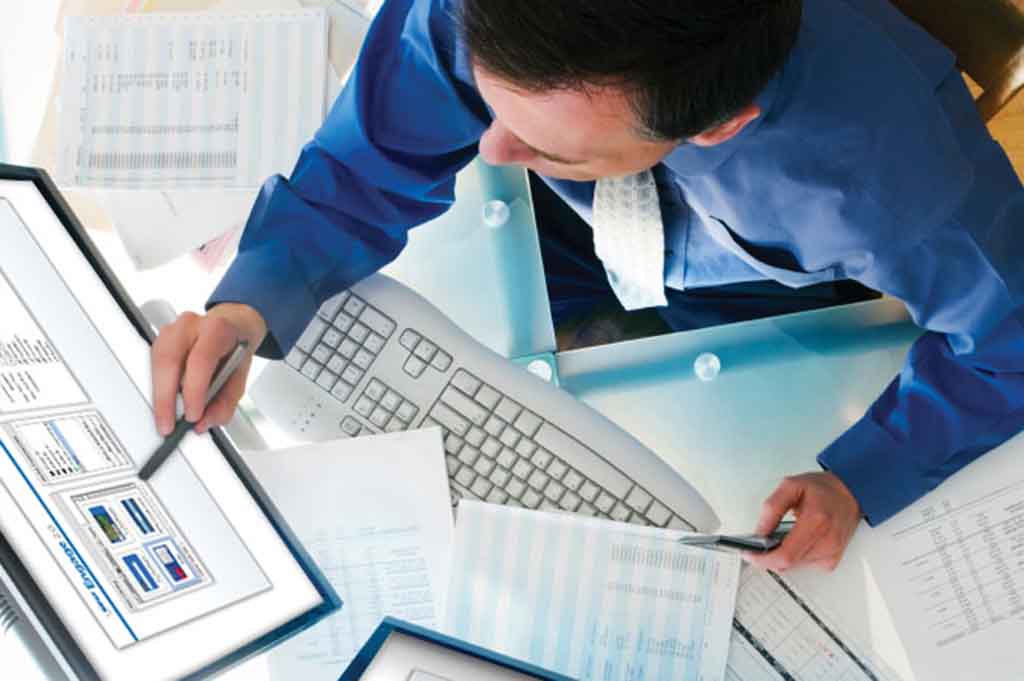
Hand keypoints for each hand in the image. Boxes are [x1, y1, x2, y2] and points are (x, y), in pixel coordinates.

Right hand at [151, 303, 266, 435]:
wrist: (233, 326)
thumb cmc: (235, 349)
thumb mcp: (240, 377)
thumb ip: (225, 402)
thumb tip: (203, 423)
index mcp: (218, 329)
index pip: (201, 360)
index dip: (194, 391)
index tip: (192, 415)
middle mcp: (192, 325)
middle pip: (169, 359)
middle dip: (166, 398)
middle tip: (167, 425)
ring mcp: (173, 329)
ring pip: (157, 362)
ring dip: (159, 394)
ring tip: (165, 418)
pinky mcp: (161, 338)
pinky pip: (154, 363)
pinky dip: (158, 386)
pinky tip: (165, 400)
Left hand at [746, 472, 860, 572]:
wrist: (850, 494)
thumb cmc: (823, 489)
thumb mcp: (790, 486)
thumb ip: (772, 508)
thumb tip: (759, 531)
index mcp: (816, 521)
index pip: (785, 555)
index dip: (763, 559)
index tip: (749, 554)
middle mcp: (827, 541)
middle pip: (788, 564)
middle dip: (767, 557)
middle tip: (757, 546)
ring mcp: (831, 553)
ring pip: (794, 566)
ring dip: (780, 556)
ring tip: (776, 538)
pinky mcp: (832, 560)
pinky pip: (803, 565)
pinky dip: (793, 556)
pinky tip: (793, 541)